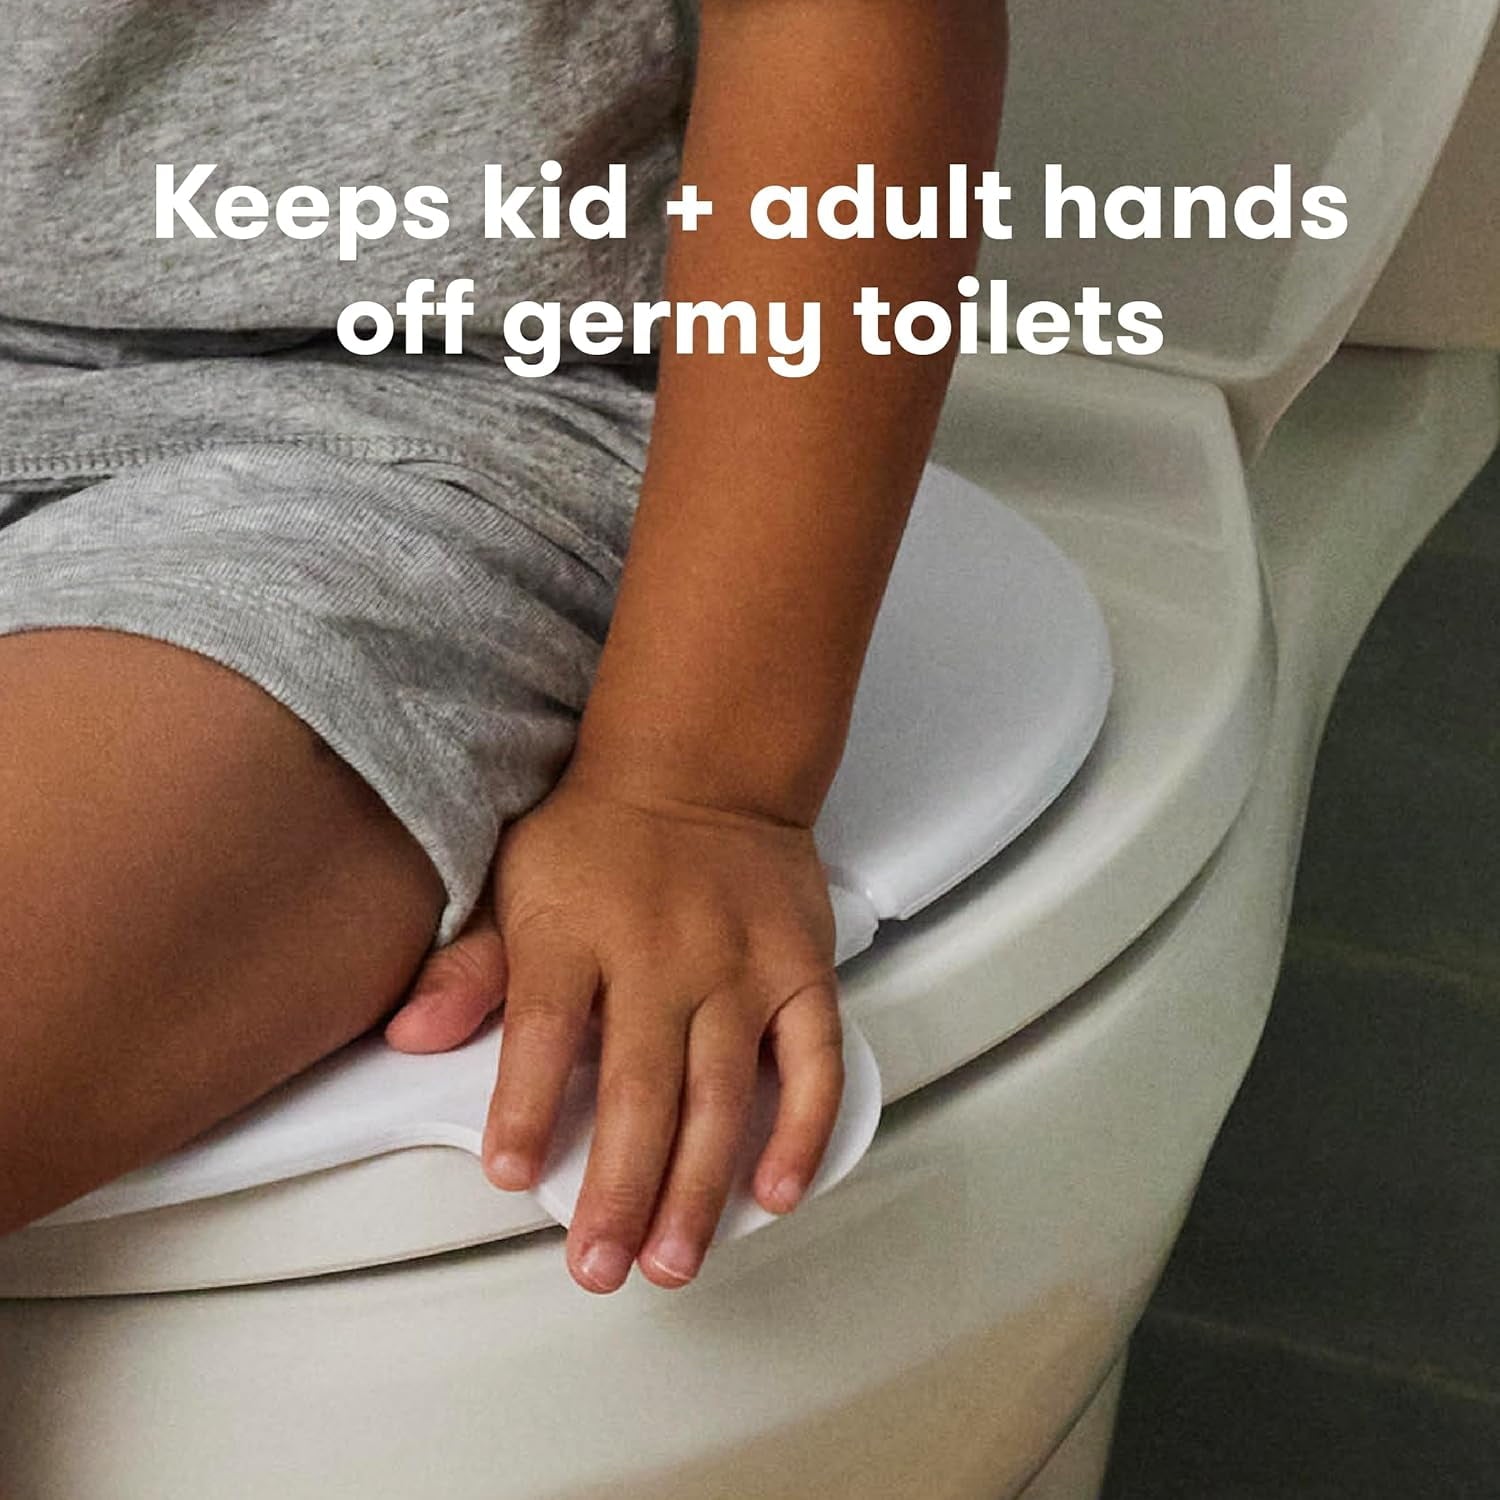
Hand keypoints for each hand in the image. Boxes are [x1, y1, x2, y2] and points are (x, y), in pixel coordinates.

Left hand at [385, 770, 843, 1292]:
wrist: (705, 762)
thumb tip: (409, 1036)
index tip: (513, 1174)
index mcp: (575, 930)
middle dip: (619, 1188)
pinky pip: (813, 1061)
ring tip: (673, 1260)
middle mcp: (661, 954)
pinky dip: (801, 1130)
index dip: (528, 1107)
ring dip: (697, 1186)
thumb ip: (468, 965)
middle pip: (639, 1087)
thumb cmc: (600, 831)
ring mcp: (738, 967)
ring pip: (720, 1093)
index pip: (544, 1029)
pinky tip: (775, 1189)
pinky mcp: (801, 971)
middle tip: (600, 1265)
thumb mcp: (513, 878)